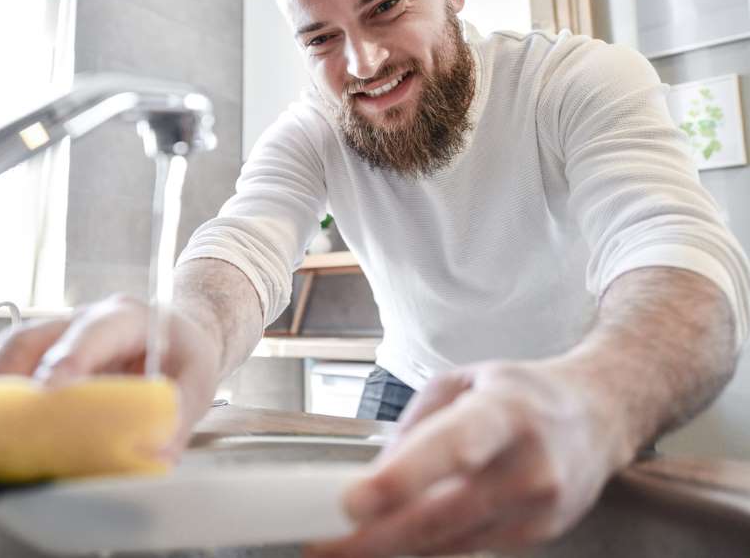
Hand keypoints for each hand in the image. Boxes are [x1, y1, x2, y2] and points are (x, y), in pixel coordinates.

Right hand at [0, 293, 223, 457]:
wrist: (177, 336)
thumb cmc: (183, 352)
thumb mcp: (198, 378)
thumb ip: (180, 414)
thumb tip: (156, 455)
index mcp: (124, 318)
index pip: (93, 332)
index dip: (69, 359)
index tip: (50, 390)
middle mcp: (81, 321)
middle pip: (32, 339)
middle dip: (6, 378)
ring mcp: (57, 336)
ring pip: (10, 353)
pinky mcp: (43, 357)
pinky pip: (8, 371)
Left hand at [307, 360, 628, 556]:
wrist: (597, 418)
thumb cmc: (520, 395)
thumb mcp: (462, 384)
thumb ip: (417, 427)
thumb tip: (375, 476)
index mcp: (505, 412)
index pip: (452, 448)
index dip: (402, 480)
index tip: (353, 501)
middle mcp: (528, 466)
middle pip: (444, 514)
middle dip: (379, 535)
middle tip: (327, 544)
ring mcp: (537, 510)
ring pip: (450, 542)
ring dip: (392, 548)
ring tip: (344, 546)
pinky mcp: (535, 537)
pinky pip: (465, 549)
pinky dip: (424, 547)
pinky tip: (391, 542)